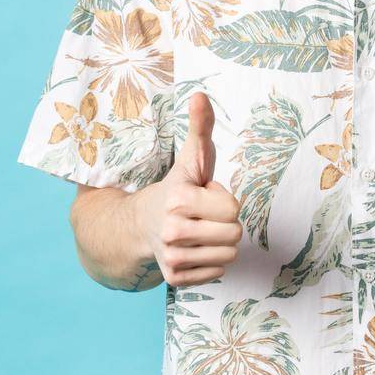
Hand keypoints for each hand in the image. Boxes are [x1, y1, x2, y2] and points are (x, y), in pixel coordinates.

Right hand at [133, 91, 242, 286]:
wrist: (139, 224)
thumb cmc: (177, 188)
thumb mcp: (190, 158)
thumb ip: (200, 128)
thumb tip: (200, 95)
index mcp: (179, 200)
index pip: (234, 210)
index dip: (223, 200)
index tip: (204, 196)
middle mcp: (172, 231)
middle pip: (234, 234)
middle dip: (224, 222)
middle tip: (202, 215)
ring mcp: (172, 258)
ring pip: (229, 256)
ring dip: (219, 243)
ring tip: (199, 230)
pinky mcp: (175, 279)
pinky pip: (218, 273)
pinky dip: (210, 262)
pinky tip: (193, 248)